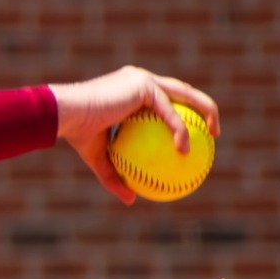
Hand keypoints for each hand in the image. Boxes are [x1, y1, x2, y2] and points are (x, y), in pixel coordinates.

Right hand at [47, 67, 219, 204]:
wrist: (64, 115)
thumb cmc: (78, 134)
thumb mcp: (99, 159)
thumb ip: (116, 176)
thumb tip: (131, 200)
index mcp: (132, 90)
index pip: (166, 97)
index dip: (184, 111)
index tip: (197, 132)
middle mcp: (140, 79)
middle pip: (182, 89)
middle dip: (202, 106)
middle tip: (213, 131)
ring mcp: (143, 79)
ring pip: (183, 93)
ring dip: (205, 110)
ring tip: (214, 134)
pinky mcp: (143, 85)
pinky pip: (167, 110)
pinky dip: (178, 128)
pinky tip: (186, 148)